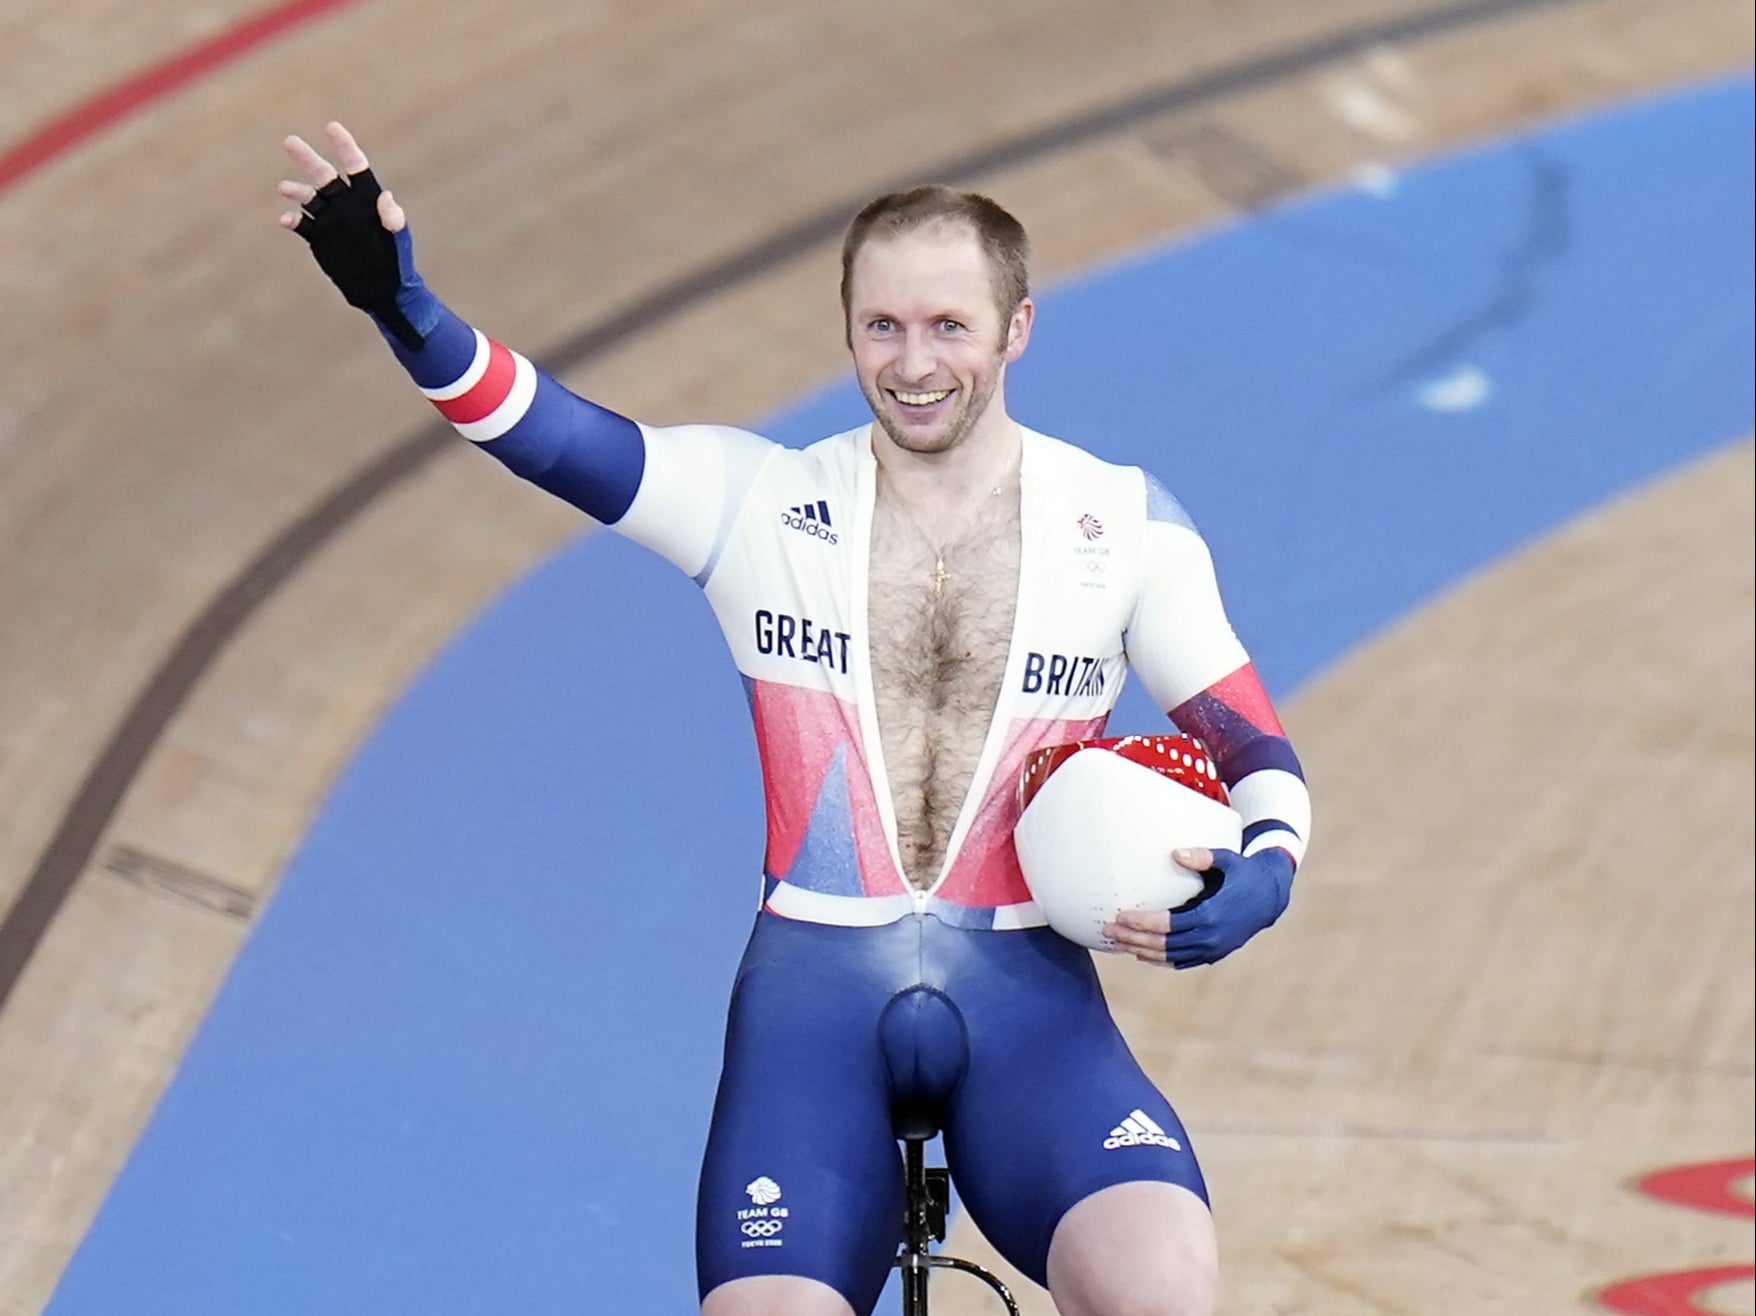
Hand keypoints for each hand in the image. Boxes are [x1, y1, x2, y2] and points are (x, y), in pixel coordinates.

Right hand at [277, 121, 426, 347]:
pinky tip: (286, 219)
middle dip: (307, 158)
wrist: (384, 290)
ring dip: (295, 189)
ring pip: (308, 197)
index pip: (355, 166)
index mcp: (367, 198)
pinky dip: (291, 219)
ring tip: (284, 187)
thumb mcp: (399, 240)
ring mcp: (331, 220)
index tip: (332, 127)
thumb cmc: (398, 263)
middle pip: (323, 175)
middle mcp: (346, 204)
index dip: (344, 146)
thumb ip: (393, 218)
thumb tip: (386, 196)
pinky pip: (301, 224)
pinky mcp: (319, 237)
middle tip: (290, 141)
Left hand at [1104, 845, 1294, 968]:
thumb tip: (1175, 853)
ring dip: (1142, 951)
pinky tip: (1141, 954)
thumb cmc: (1243, 872)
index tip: (1121, 917)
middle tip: (1108, 930)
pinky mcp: (1214, 953)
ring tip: (1117, 943)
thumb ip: (1202, 856)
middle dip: (1134, 938)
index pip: (1167, 924)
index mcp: (1211, 914)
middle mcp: (1211, 937)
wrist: (1270, 896)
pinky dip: (1161, 959)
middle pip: (1163, 943)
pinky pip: (1182, 961)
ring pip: (1170, 956)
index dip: (1142, 923)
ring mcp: (1213, 948)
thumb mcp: (1227, 859)